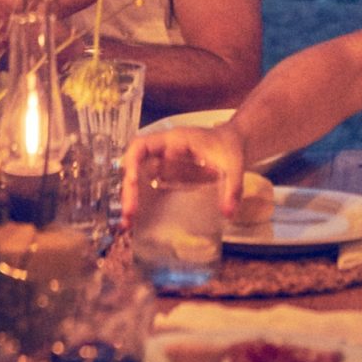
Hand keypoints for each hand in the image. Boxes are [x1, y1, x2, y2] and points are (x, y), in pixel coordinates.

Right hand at [121, 121, 245, 226]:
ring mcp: (163, 162)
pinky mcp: (166, 174)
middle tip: (129, 213)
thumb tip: (227, 214)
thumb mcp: (234, 165)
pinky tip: (137, 220)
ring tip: (127, 222)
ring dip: (130, 196)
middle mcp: (163, 149)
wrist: (234, 143)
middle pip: (135, 163)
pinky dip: (140, 201)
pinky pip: (147, 185)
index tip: (134, 183)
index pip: (142, 144)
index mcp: (175, 139)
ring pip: (138, 175)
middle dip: (128, 187)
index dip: (133, 162)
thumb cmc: (230, 148)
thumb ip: (232, 188)